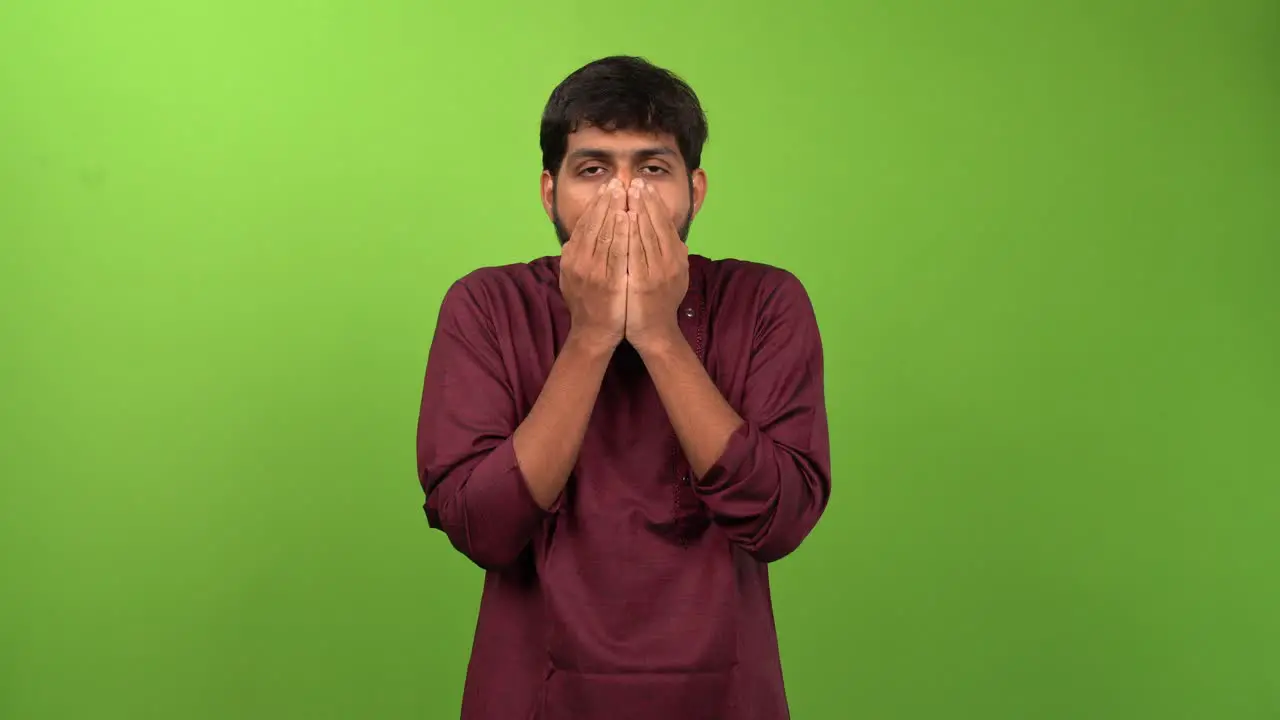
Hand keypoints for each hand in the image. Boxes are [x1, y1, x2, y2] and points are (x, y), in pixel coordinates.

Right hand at [560, 178, 630, 351]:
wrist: (593, 333)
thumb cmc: (587, 304)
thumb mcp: (573, 277)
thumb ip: (574, 257)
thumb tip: (572, 241)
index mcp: (572, 257)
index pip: (585, 224)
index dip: (597, 204)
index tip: (607, 188)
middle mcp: (579, 261)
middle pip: (595, 224)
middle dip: (607, 201)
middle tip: (618, 182)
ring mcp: (593, 272)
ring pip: (605, 233)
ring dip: (615, 210)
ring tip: (624, 192)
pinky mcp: (608, 282)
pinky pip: (617, 253)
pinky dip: (622, 233)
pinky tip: (629, 218)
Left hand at [624, 178, 688, 353]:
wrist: (653, 333)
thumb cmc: (659, 304)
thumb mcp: (673, 278)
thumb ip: (674, 258)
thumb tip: (678, 243)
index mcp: (676, 259)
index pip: (665, 224)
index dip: (655, 204)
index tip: (644, 186)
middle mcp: (670, 263)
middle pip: (656, 225)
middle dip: (645, 201)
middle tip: (635, 180)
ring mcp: (656, 273)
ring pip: (645, 233)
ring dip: (636, 210)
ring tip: (627, 191)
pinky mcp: (641, 283)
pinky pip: (634, 252)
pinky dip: (629, 232)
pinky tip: (623, 217)